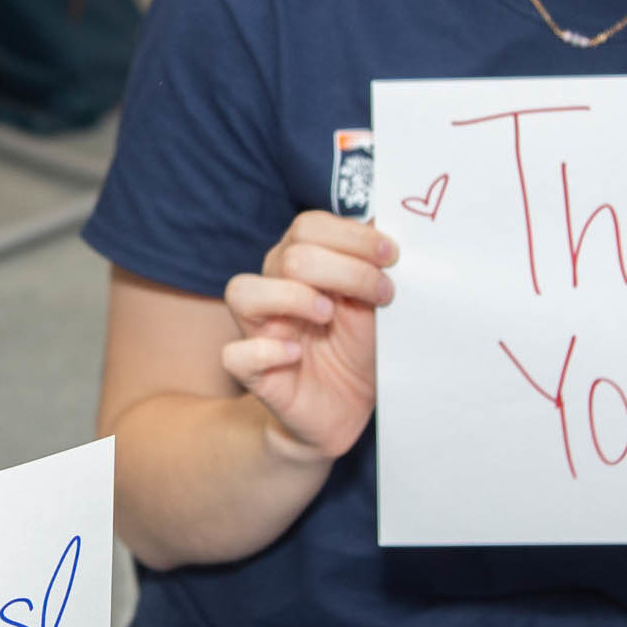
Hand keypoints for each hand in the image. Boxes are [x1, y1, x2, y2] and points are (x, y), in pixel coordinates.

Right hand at [220, 210, 397, 463]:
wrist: (347, 408)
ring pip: (243, 291)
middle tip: (382, 295)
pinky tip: (296, 355)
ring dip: (293, 298)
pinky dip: (267, 351)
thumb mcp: (374, 303)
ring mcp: (258, 329)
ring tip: (329, 316)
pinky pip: (235, 354)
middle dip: (345, 271)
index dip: (351, 236)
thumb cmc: (357, 348)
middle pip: (289, 256)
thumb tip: (388, 218)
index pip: (308, 226)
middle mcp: (273, 288)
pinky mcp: (252, 371)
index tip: (390, 256)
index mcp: (300, 263)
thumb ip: (373, 265)